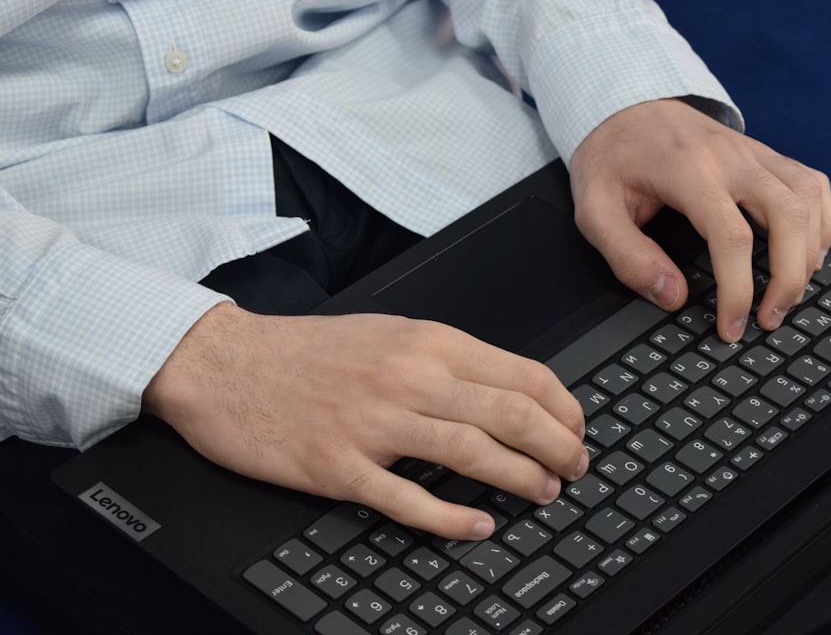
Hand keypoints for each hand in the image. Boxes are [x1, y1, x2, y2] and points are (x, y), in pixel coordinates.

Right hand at [143, 303, 587, 539]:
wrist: (224, 363)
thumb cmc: (308, 351)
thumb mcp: (389, 333)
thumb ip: (448, 359)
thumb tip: (511, 390)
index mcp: (426, 342)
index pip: (522, 373)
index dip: (564, 408)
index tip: (577, 429)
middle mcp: (407, 377)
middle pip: (510, 414)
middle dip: (559, 447)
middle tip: (575, 468)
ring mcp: (372, 424)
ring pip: (471, 453)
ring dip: (521, 479)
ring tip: (545, 493)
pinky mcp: (338, 466)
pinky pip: (408, 499)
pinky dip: (452, 518)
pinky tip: (480, 526)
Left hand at [570, 98, 830, 340]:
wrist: (627, 106)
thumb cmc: (612, 160)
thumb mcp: (594, 210)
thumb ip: (627, 257)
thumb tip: (673, 296)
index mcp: (689, 171)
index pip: (731, 237)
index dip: (737, 290)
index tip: (731, 326)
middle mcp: (732, 158)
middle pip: (788, 216)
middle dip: (788, 277)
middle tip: (770, 318)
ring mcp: (755, 152)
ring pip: (808, 200)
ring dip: (808, 254)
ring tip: (788, 295)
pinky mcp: (766, 154)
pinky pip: (813, 185)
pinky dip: (821, 223)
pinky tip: (808, 254)